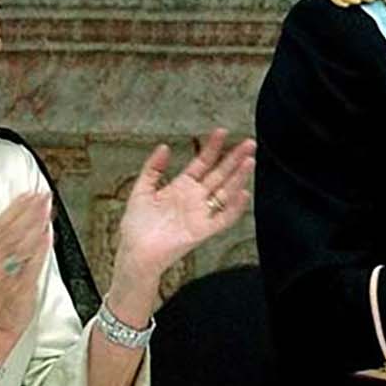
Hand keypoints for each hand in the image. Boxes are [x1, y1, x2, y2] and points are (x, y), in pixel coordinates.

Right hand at [0, 191, 52, 343]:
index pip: (0, 222)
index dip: (16, 205)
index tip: (30, 192)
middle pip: (12, 229)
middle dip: (29, 210)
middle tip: (43, 195)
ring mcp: (6, 273)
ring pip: (22, 242)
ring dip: (36, 223)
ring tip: (48, 208)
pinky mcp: (21, 284)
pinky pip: (31, 262)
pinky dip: (40, 247)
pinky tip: (49, 233)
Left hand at [115, 129, 255, 280]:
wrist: (136, 252)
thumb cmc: (137, 227)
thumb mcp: (141, 191)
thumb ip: (152, 169)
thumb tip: (163, 147)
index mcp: (181, 187)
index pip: (202, 163)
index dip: (212, 147)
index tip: (222, 133)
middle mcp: (194, 199)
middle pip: (220, 174)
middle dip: (234, 158)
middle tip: (248, 144)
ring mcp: (201, 213)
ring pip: (226, 192)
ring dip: (238, 177)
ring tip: (249, 161)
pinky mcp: (203, 230)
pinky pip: (224, 218)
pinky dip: (234, 207)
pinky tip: (243, 194)